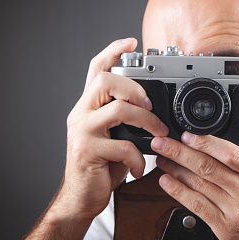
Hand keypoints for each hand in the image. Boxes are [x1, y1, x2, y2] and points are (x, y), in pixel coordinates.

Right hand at [58, 38, 168, 220]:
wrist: (81, 198)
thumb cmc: (102, 166)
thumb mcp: (112, 136)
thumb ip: (123, 118)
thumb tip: (152, 107)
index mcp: (88, 106)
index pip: (96, 69)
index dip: (113, 51)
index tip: (132, 41)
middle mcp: (81, 114)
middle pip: (106, 80)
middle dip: (136, 88)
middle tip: (151, 107)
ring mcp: (81, 132)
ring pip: (118, 109)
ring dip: (147, 121)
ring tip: (158, 135)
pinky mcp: (87, 152)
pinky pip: (122, 146)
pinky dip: (139, 158)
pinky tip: (139, 167)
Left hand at [151, 116, 238, 239]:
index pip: (232, 154)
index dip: (207, 142)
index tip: (188, 134)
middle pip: (208, 167)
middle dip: (180, 152)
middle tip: (162, 141)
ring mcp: (235, 211)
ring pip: (199, 185)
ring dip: (176, 169)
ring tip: (161, 158)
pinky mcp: (224, 228)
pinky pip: (197, 207)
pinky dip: (179, 193)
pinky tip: (167, 182)